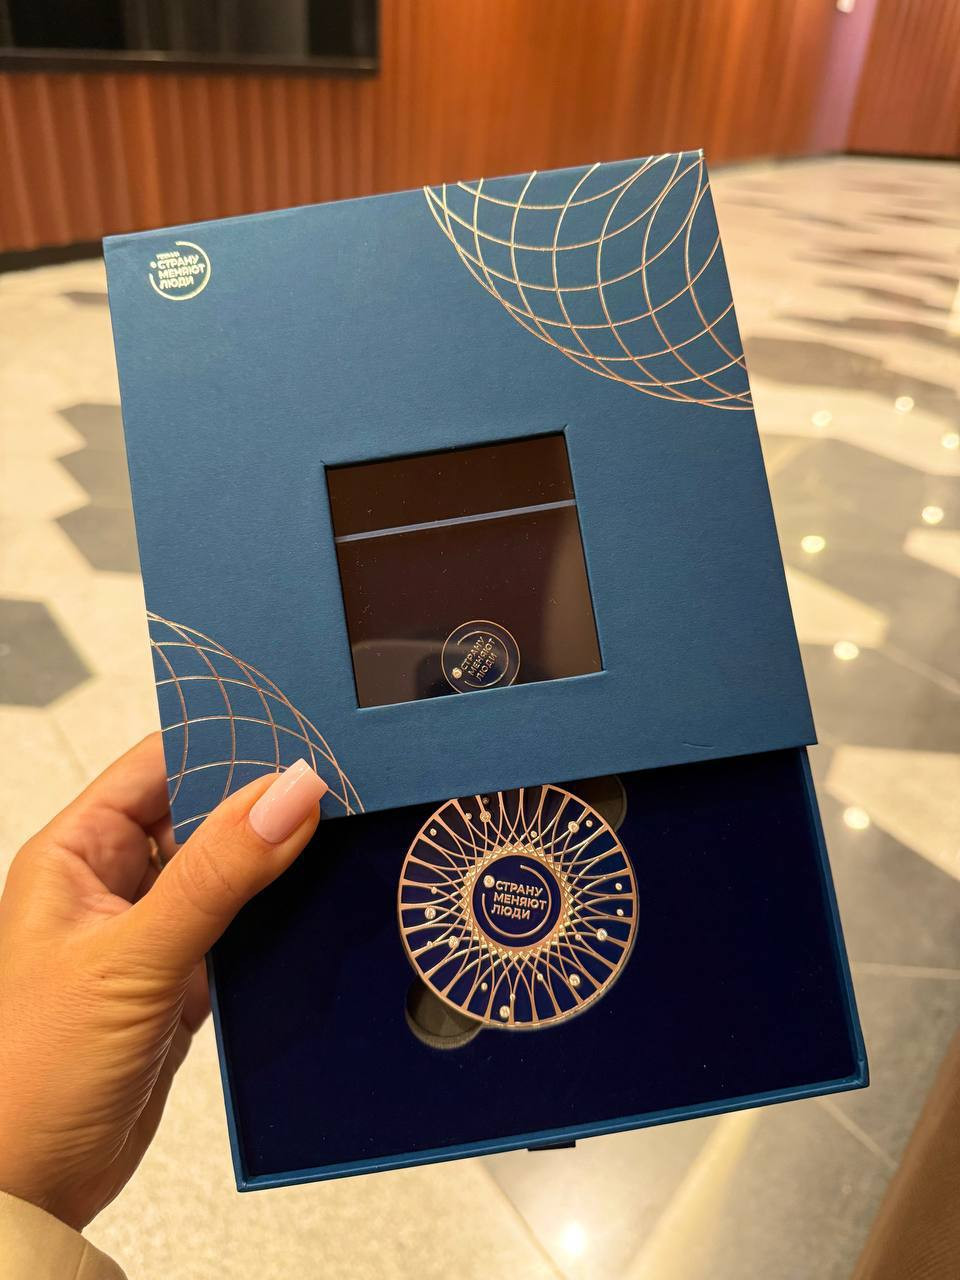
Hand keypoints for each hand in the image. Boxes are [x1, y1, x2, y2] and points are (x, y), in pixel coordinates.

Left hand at [0, 733, 325, 1229]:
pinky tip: (314, 907)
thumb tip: (290, 792)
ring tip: (337, 840)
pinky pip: (243, 924)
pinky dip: (279, 917)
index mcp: (77, 851)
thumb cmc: (30, 1074)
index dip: (227, 746)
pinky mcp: (183, 977)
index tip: (297, 740)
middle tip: (335, 791)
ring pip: (231, 869)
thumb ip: (217, 874)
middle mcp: (113, 881)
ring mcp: (152, 930)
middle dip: (264, 804)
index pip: (161, 764)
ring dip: (277, 862)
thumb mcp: (132, 958)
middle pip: (205, 813)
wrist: (31, 1187)